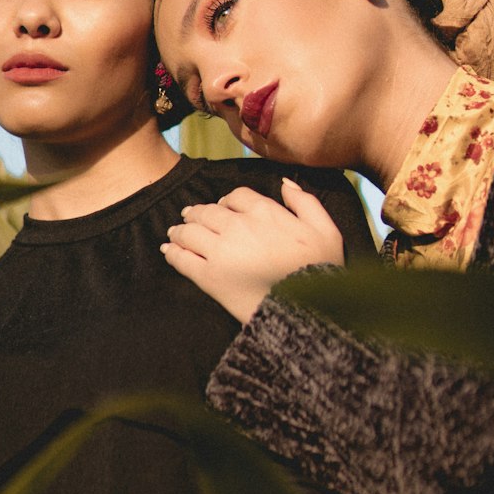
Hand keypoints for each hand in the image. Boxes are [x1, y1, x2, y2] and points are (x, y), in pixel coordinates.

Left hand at [162, 178, 345, 322]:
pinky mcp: (209, 277)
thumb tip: (284, 182)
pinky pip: (183, 259)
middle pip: (208, 212)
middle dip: (197, 213)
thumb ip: (305, 202)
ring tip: (175, 233)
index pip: (235, 196)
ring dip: (180, 230)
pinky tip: (168, 250)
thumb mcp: (325, 230)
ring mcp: (220, 251)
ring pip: (190, 232)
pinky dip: (172, 253)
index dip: (226, 201)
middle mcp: (237, 226)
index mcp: (264, 212)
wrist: (307, 310)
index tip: (222, 207)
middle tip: (189, 216)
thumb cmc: (320, 270)